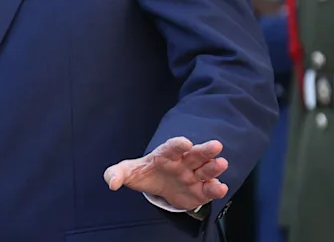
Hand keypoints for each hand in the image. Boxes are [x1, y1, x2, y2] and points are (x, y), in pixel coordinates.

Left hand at [103, 137, 228, 210]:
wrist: (158, 188)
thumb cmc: (144, 174)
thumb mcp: (128, 173)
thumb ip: (117, 174)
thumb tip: (111, 182)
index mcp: (165, 155)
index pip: (172, 147)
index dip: (178, 144)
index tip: (184, 142)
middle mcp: (183, 163)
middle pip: (195, 154)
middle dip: (205, 150)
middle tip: (216, 145)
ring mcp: (193, 176)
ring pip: (206, 170)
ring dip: (214, 167)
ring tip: (222, 164)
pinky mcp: (200, 191)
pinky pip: (209, 189)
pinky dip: (216, 188)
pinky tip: (220, 188)